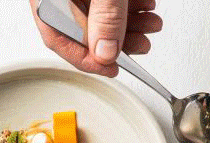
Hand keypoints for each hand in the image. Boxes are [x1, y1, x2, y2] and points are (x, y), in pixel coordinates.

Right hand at [29, 0, 161, 76]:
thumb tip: (106, 52)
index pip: (59, 40)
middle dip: (119, 41)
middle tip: (141, 46)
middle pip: (83, 29)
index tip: (111, 69)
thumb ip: (105, 17)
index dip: (87, 60)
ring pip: (97, 15)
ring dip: (129, 24)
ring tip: (150, 24)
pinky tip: (144, 6)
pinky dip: (126, 6)